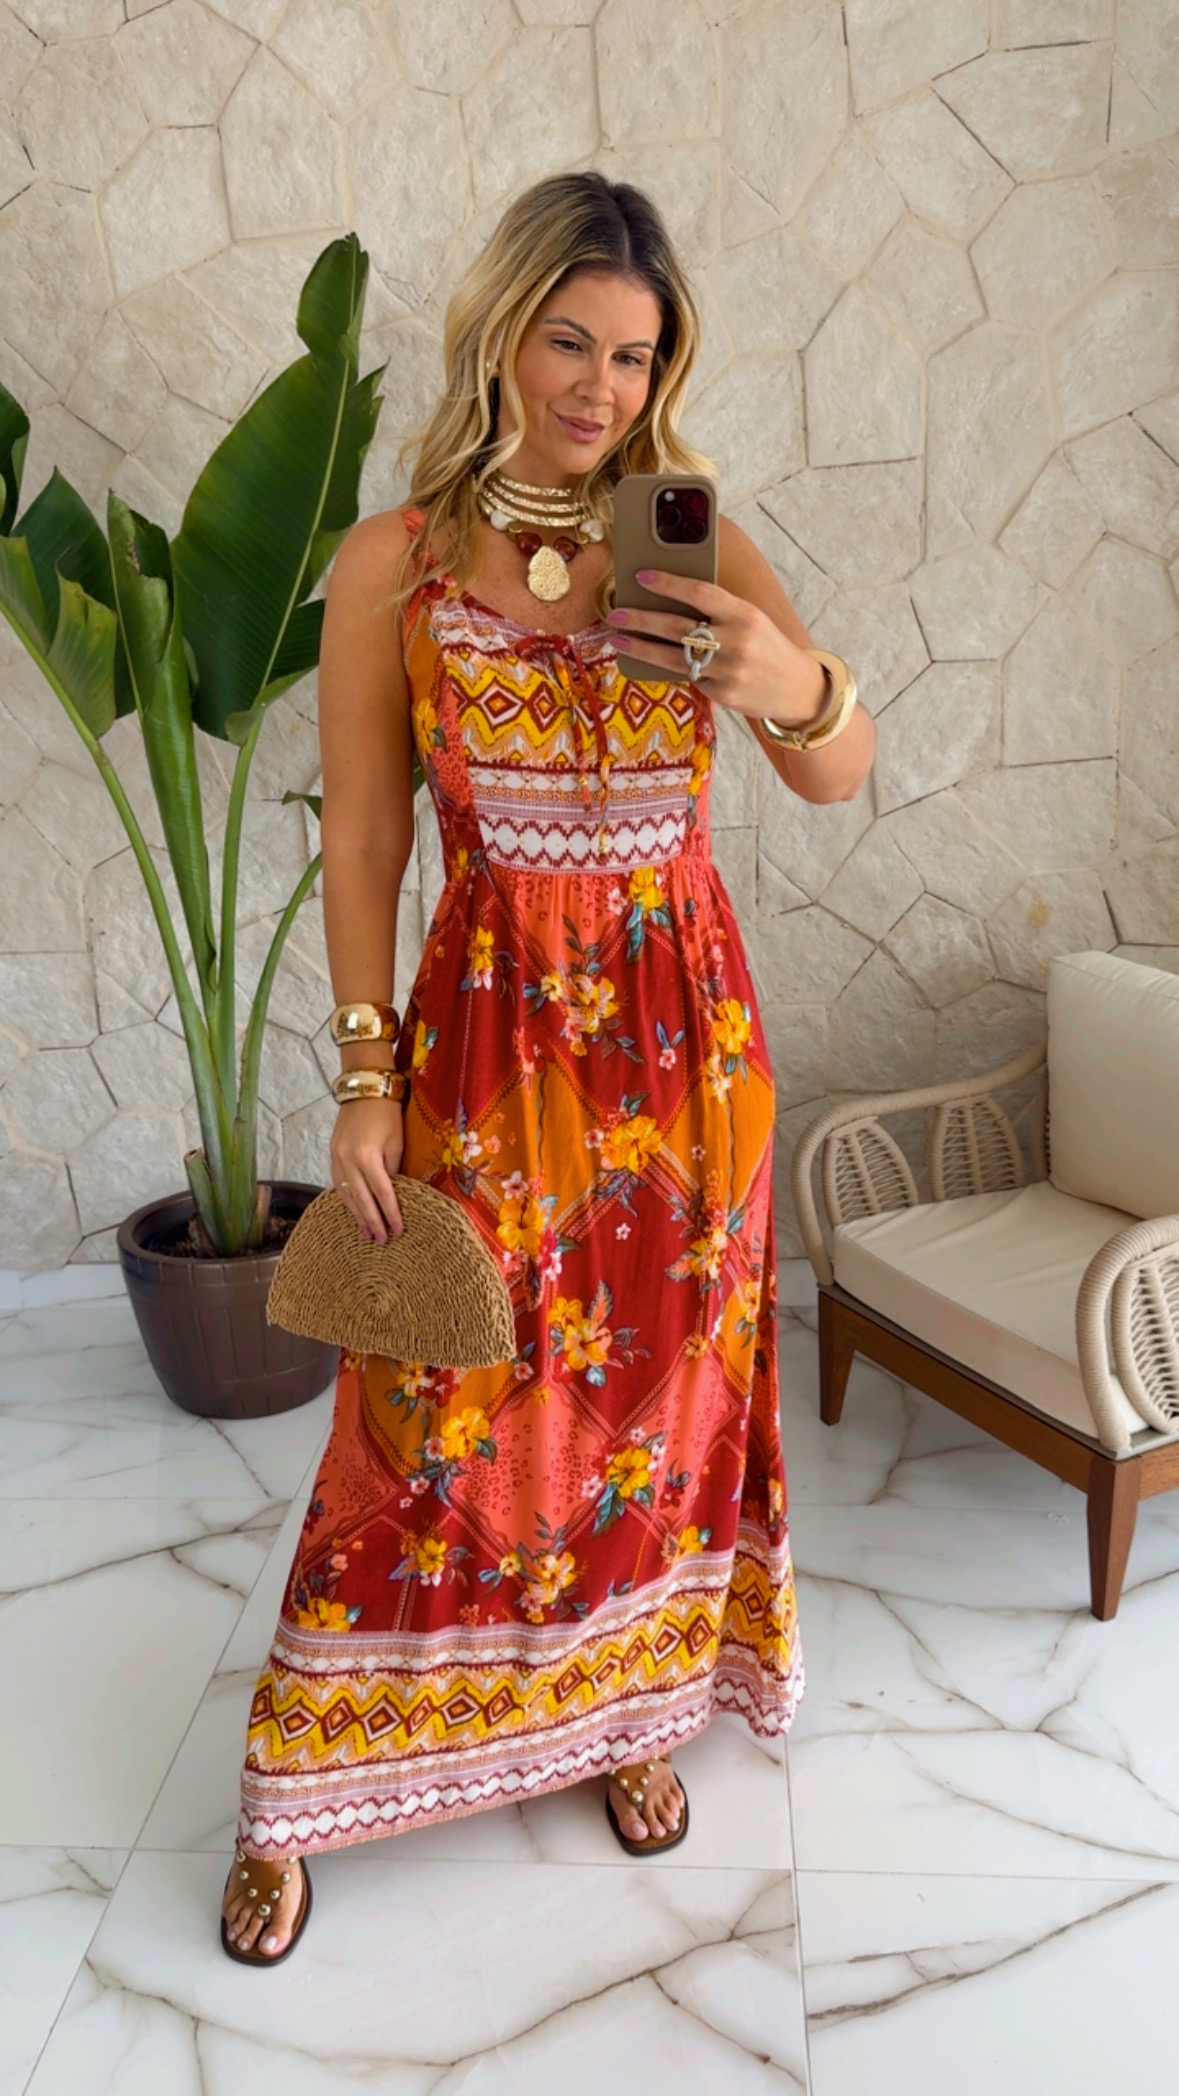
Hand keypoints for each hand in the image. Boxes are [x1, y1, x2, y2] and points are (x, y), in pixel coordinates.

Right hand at [329, 1098, 403, 1243]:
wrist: (364, 1090)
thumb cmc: (387, 1114)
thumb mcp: (396, 1142)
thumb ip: (392, 1170)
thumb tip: (391, 1194)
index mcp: (366, 1156)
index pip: (382, 1193)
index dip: (390, 1213)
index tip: (398, 1230)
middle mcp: (347, 1160)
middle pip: (361, 1199)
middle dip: (372, 1221)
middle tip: (382, 1240)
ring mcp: (336, 1158)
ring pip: (346, 1195)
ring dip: (357, 1215)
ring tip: (367, 1233)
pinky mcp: (331, 1155)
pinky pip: (339, 1184)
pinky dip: (348, 1200)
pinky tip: (355, 1211)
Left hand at [606, 568, 825, 727]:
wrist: (798, 688)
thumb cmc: (767, 646)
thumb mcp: (751, 619)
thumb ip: (719, 611)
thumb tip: (671, 600)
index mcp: (745, 614)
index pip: (700, 593)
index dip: (668, 584)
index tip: (641, 577)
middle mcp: (737, 641)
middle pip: (677, 627)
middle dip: (641, 619)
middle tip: (615, 613)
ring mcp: (729, 671)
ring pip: (673, 658)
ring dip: (641, 647)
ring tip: (618, 639)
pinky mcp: (723, 695)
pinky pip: (688, 678)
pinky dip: (671, 669)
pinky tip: (651, 661)